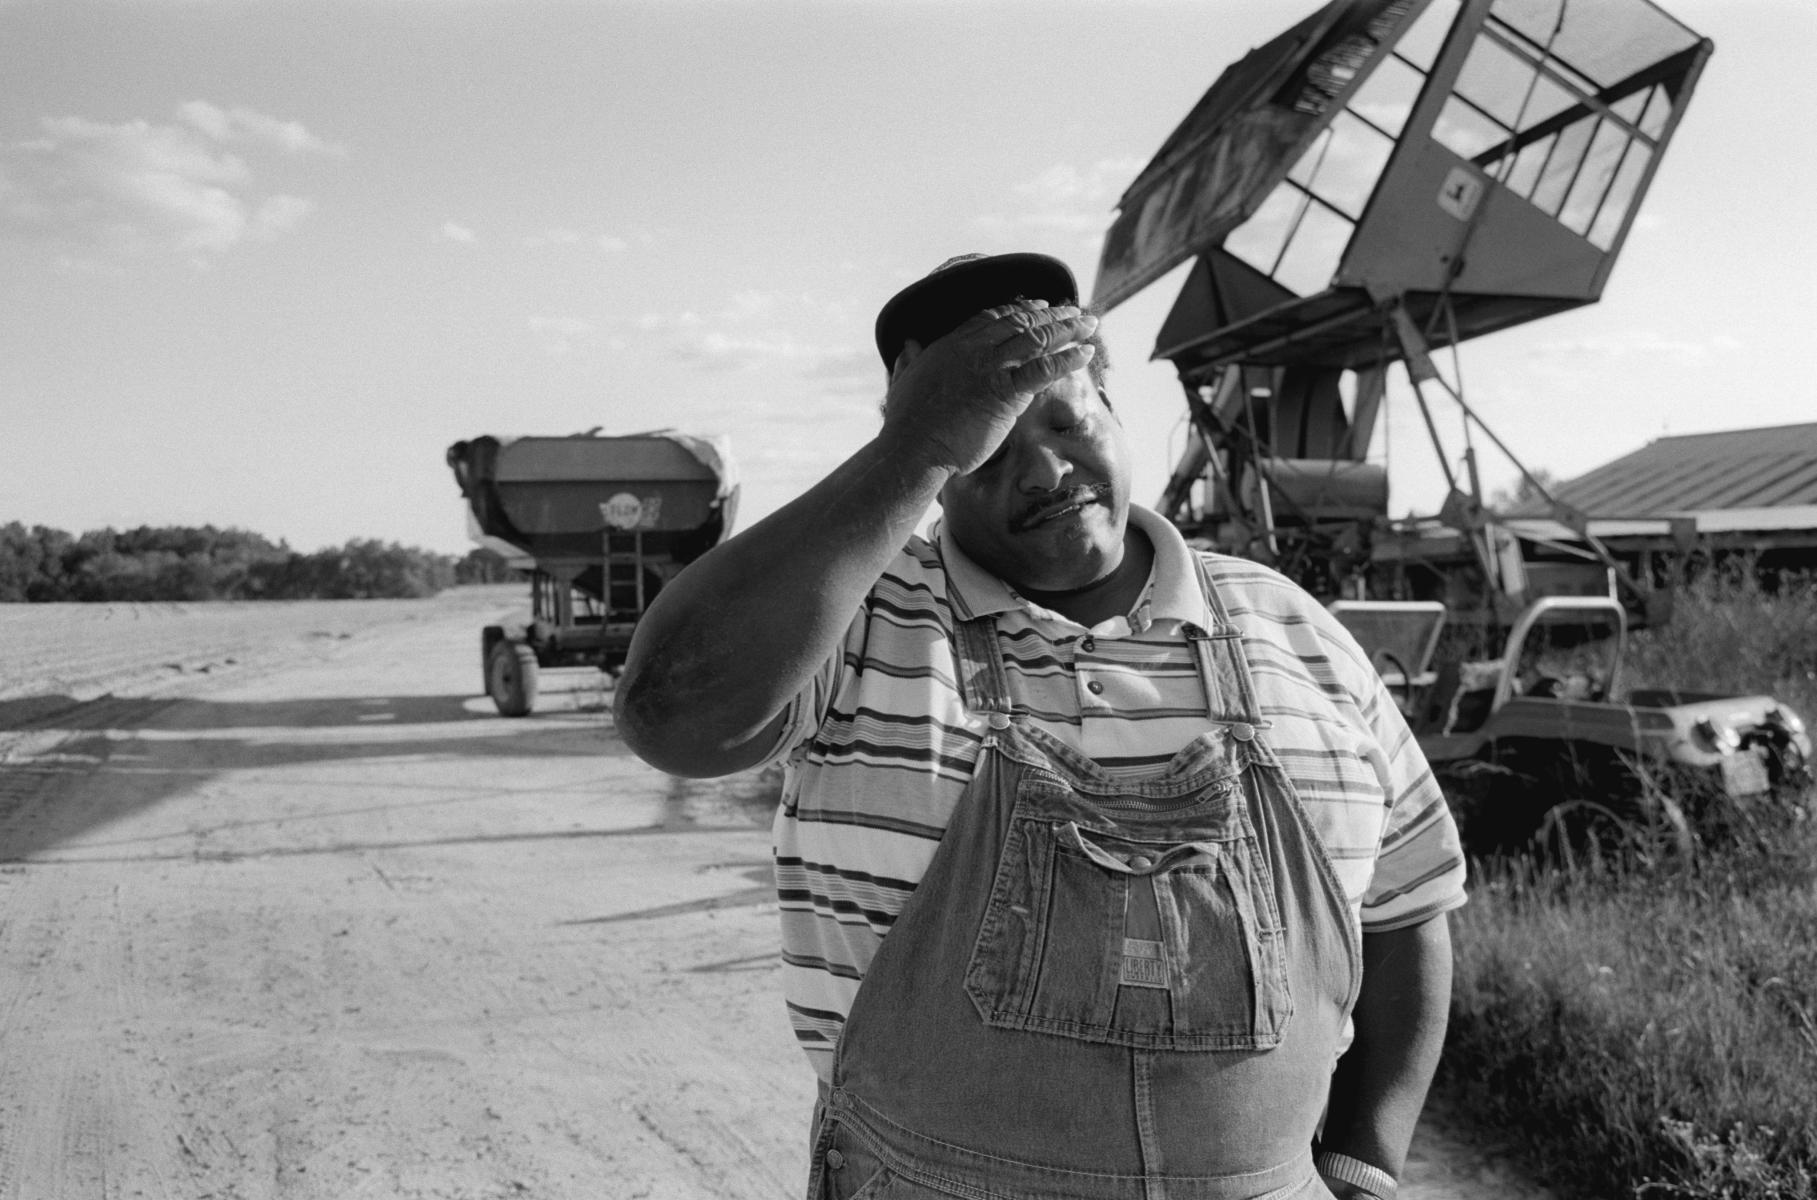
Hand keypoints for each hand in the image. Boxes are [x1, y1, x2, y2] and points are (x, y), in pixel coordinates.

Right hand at [881, 300, 1098, 477]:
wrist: (913, 449)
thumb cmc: (905, 425)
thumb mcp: (902, 381)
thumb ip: (908, 360)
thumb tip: (908, 344)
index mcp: (951, 344)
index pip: (992, 317)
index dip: (1020, 309)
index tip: (1039, 306)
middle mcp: (974, 350)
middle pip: (1021, 322)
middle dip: (1052, 315)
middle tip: (1074, 311)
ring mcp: (991, 369)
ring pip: (1037, 339)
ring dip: (1068, 329)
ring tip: (1090, 323)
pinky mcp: (1006, 393)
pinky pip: (1045, 369)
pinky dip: (1069, 359)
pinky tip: (1087, 352)